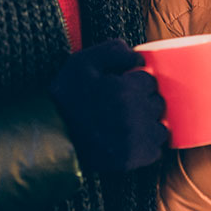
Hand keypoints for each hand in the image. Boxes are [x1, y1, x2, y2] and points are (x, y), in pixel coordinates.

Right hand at [49, 39, 168, 171]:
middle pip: (157, 103)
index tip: (121, 86)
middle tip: (122, 104)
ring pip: (160, 127)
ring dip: (148, 123)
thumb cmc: (66, 97)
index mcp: (125, 90)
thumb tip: (139, 58)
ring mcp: (135, 140)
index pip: (149, 80)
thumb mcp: (81, 62)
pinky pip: (155, 150)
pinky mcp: (132, 160)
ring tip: (127, 123)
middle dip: (143, 101)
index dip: (135, 82)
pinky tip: (128, 139)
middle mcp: (135, 116)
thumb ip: (112, 51)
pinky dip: (146, 145)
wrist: (51, 137)